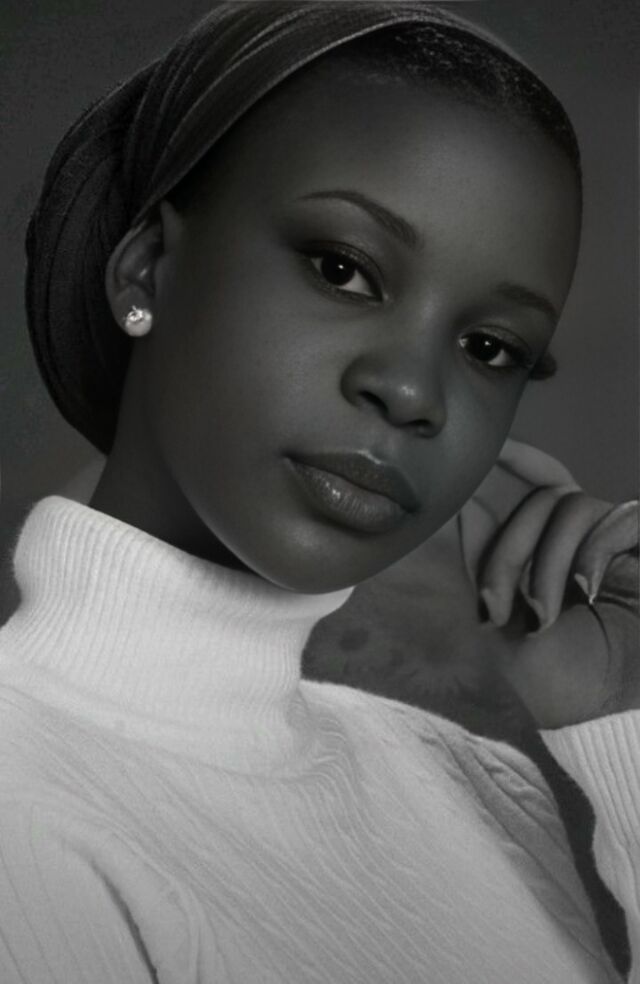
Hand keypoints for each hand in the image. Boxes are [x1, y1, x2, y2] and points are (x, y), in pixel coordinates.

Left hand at [460, 440, 638, 728]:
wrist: (607, 715)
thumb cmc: (557, 678)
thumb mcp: (502, 622)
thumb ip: (486, 565)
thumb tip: (462, 505)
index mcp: (539, 551)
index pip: (521, 492)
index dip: (505, 466)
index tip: (478, 457)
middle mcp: (575, 540)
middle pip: (535, 496)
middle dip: (506, 546)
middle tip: (496, 604)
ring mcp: (612, 543)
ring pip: (568, 505)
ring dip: (545, 564)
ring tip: (542, 618)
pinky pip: (618, 518)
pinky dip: (593, 551)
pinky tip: (586, 590)